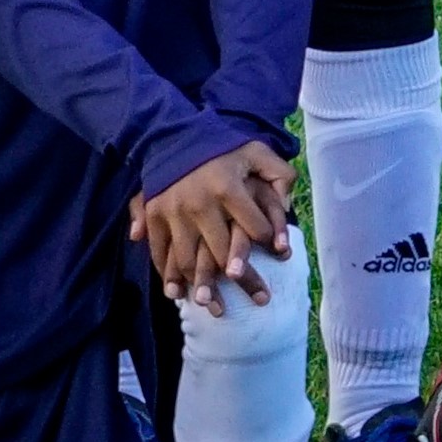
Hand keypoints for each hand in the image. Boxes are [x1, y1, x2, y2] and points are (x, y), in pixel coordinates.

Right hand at [128, 145, 298, 310]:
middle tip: (262, 300)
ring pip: (189, 261)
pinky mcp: (153, 215)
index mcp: (228, 187)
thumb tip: (288, 204)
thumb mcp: (256, 150)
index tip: (280, 256)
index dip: (270, 242)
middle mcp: (200, 203)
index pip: (255, 226)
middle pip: (223, 253)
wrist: (172, 132)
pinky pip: (160, 252)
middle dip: (244, 279)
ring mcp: (173, 212)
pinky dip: (168, 275)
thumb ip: (278, 174)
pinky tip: (179, 293)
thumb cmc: (221, 146)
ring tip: (216, 309)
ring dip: (203, 288)